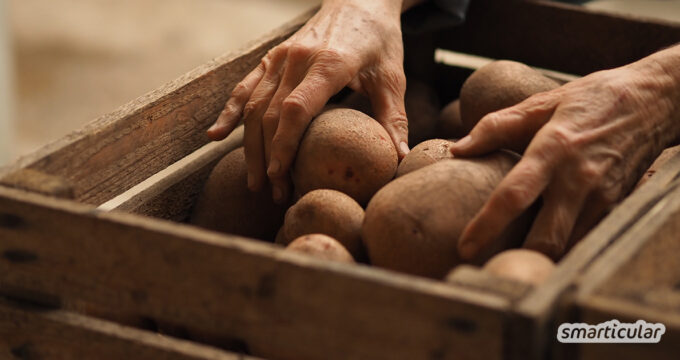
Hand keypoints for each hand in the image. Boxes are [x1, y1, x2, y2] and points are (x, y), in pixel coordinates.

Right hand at [207, 0, 410, 202]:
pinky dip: (230, 112)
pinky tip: (216, 135)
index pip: (295, 109)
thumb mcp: (392, 78)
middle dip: (268, 158)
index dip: (283, 144)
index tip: (280, 176)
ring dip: (250, 146)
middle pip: (269, 114)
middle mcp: (297, 59)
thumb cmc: (379, 40)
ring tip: (255, 182)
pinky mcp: (273, 57)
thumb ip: (393, 118)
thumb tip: (399, 159)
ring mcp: (281, 57)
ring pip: (253, 105)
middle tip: (273, 193)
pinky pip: (246, 86)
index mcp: (328, 63)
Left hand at [451, 51, 679, 260]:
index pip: (514, 196)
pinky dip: (564, 249)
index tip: (465, 247)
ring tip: (512, 262)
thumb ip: (493, 127)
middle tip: (488, 267)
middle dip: (517, 259)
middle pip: (546, 239)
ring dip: (541, 259)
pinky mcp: (617, 206)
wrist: (652, 101)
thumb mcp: (539, 103)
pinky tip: (544, 248)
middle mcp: (578, 179)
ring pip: (568, 247)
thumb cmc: (587, 101)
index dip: (487, 225)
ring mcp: (602, 196)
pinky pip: (586, 239)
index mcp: (552, 149)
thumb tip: (456, 150)